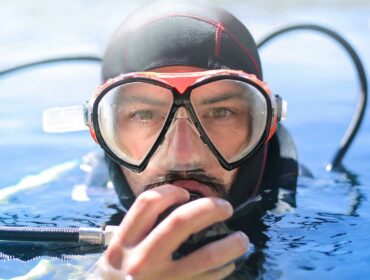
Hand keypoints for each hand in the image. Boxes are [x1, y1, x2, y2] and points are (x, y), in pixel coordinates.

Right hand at [93, 185, 248, 279]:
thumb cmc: (114, 278)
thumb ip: (139, 230)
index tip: (185, 193)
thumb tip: (179, 207)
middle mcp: (141, 260)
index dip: (171, 191)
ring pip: (205, 257)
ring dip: (230, 245)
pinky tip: (228, 264)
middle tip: (225, 207)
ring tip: (242, 238)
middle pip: (181, 222)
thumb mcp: (117, 251)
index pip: (148, 203)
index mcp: (124, 243)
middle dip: (209, 208)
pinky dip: (222, 269)